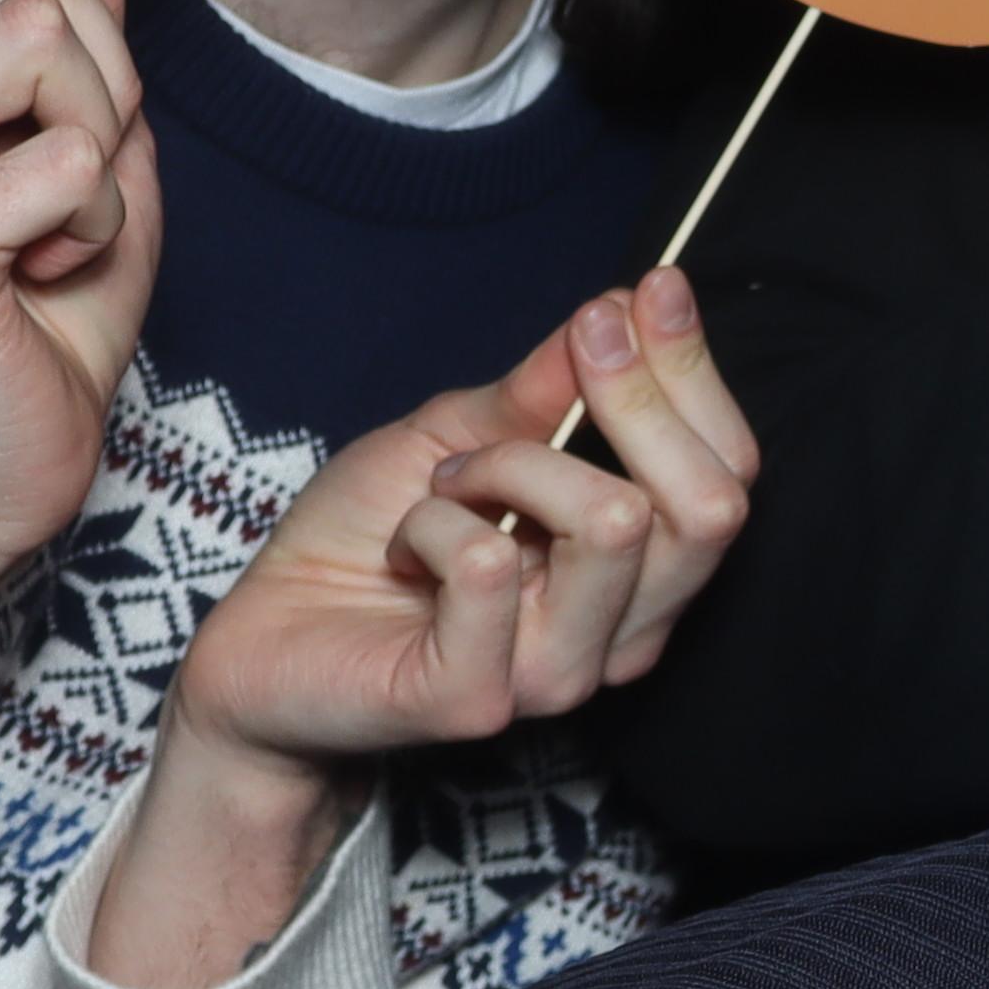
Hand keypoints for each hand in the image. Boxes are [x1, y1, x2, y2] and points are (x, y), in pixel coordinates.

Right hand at [0, 0, 219, 654]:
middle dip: (110, 74)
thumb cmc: (34, 312)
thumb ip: (80, 34)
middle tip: (78, 182)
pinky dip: (99, 219)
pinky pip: (71, 159)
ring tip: (57, 227)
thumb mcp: (83, 144)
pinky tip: (47, 274)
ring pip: (55, 44)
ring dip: (102, 143)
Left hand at [86, 273, 762, 988]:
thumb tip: (625, 308)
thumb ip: (545, 388)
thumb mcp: (460, 433)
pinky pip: (488, 566)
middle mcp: (622, 633)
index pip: (728, 474)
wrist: (259, 643)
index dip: (696, 373)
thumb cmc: (365, 540)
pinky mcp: (478, 699)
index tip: (648, 289)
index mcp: (640, 572)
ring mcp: (556, 674)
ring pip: (611, 522)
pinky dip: (433, 522)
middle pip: (707, 506)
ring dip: (510, 464)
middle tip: (571, 349)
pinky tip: (404, 545)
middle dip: (638, 396)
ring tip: (445, 483)